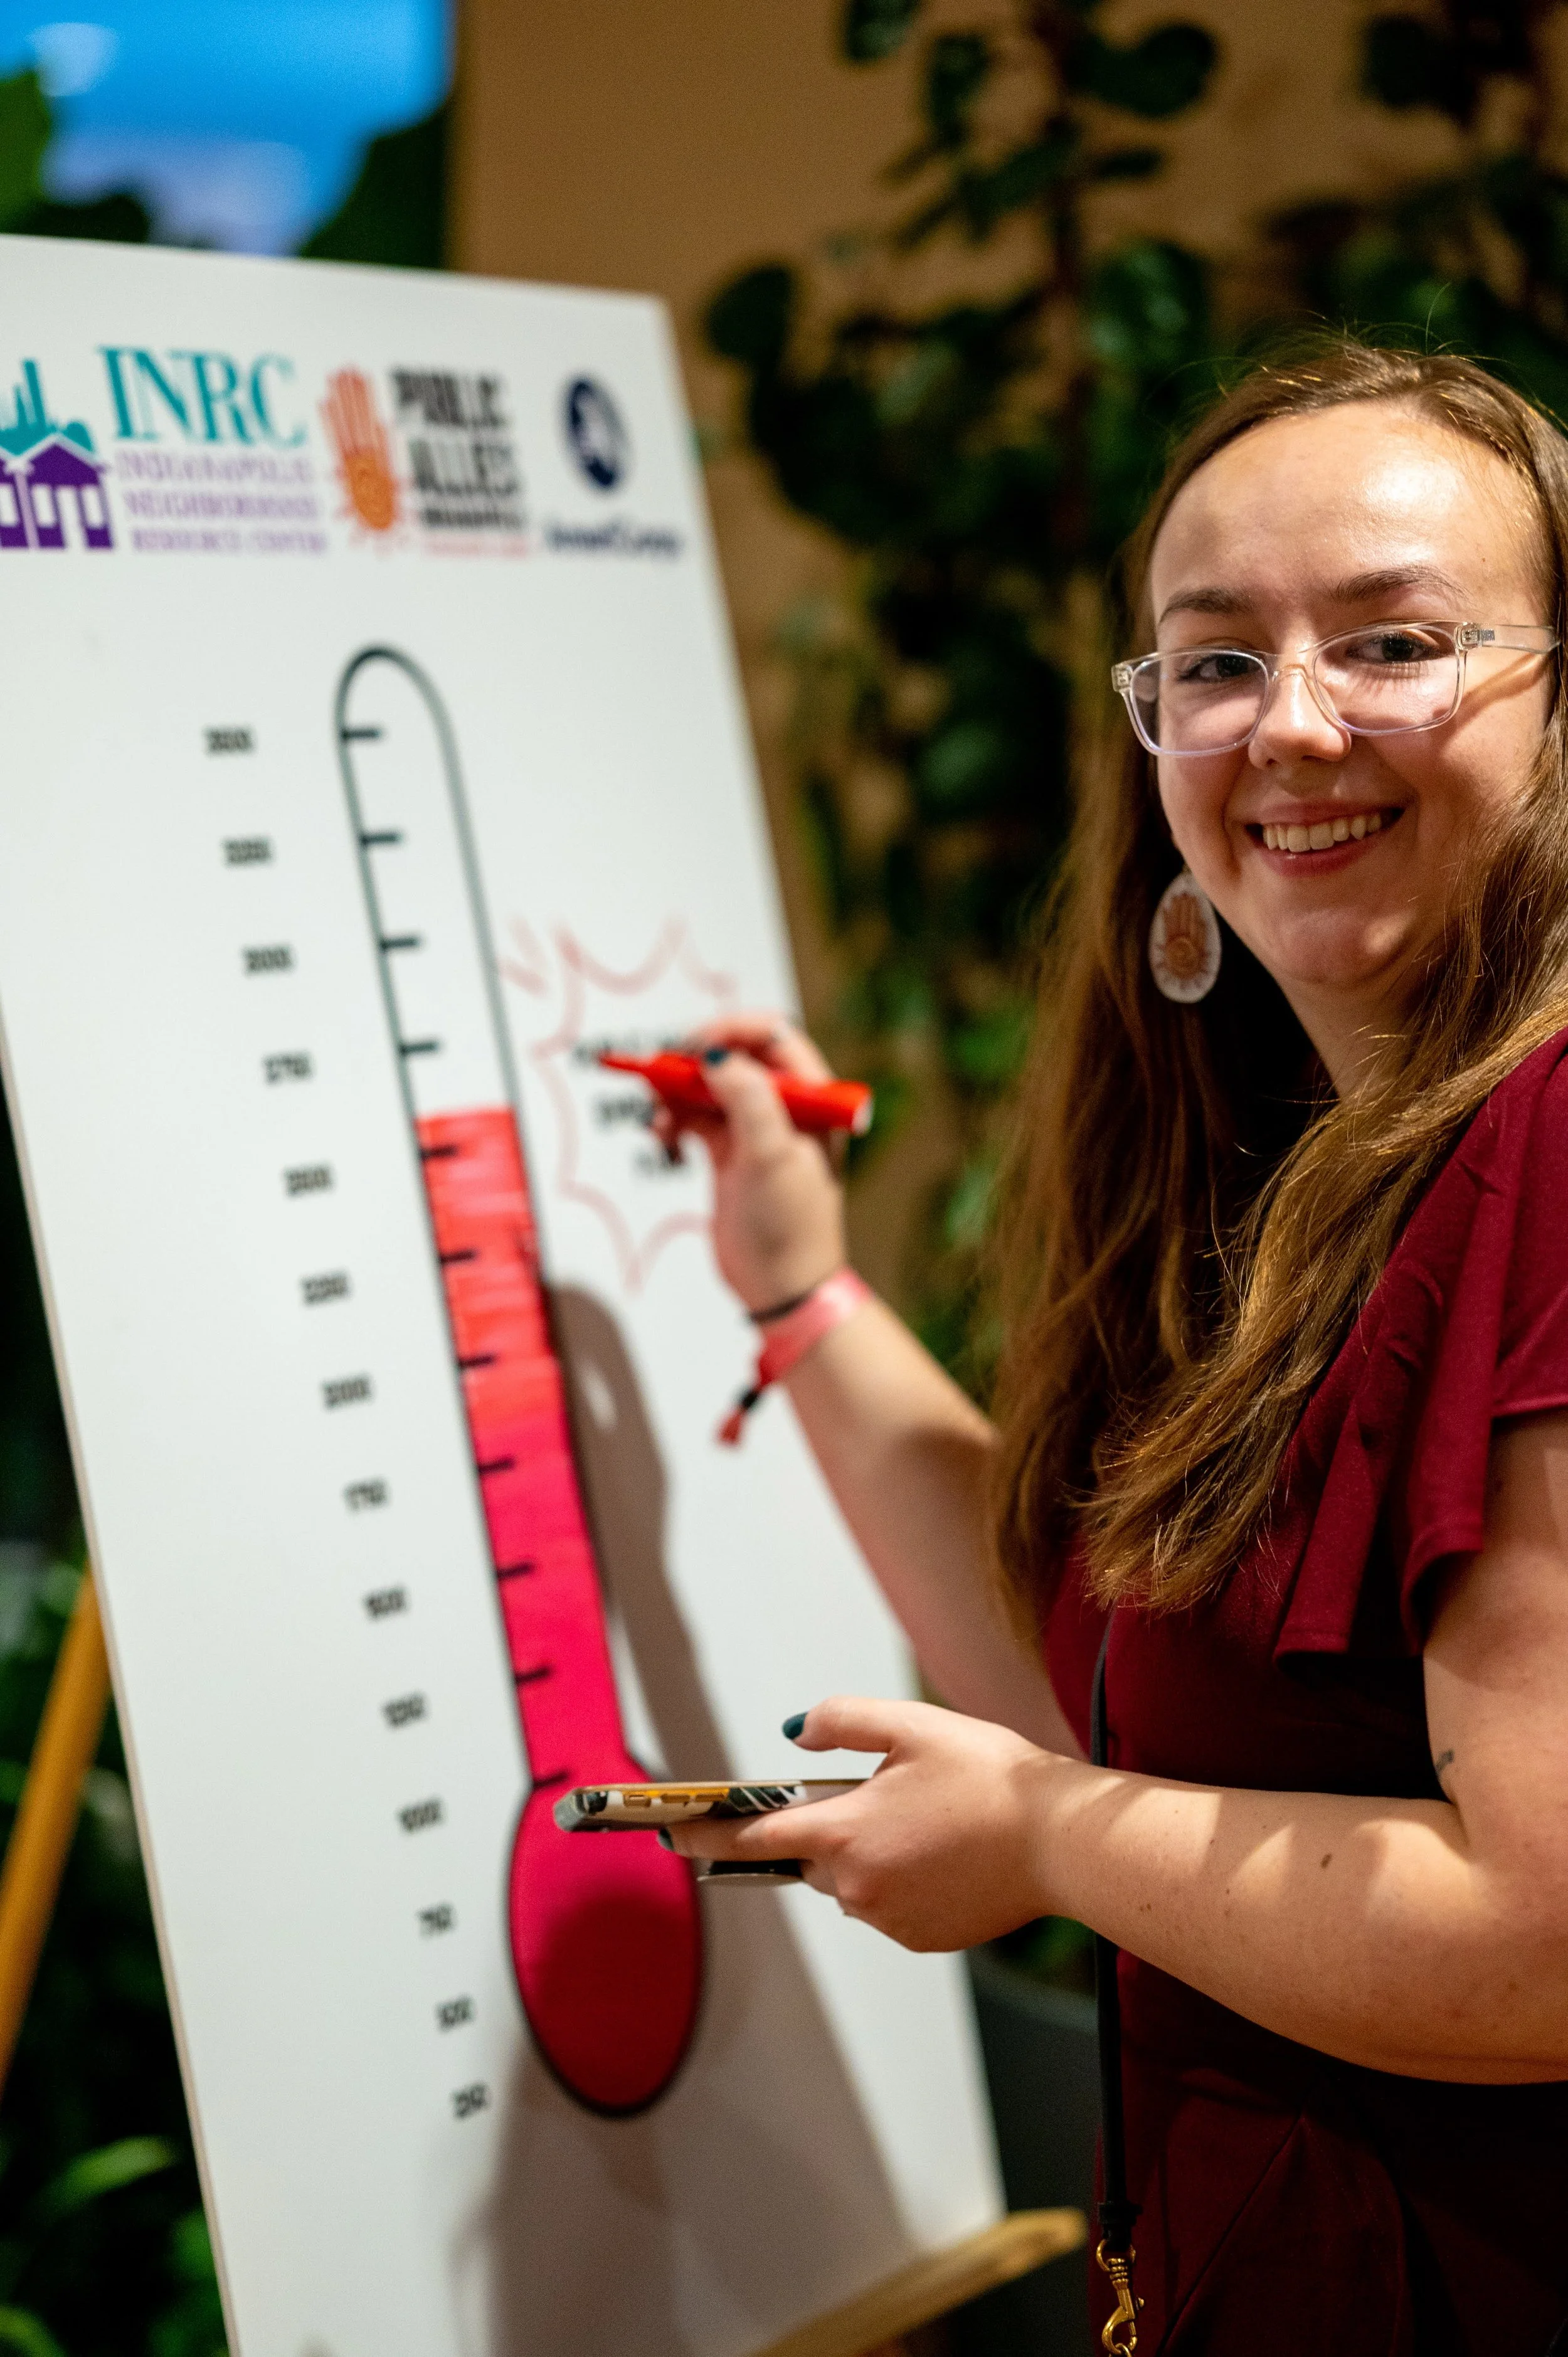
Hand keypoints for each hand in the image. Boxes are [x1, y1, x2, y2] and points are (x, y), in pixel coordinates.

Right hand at [669, 1013, 846, 1312]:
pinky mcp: (729, 1154)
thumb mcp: (773, 1157)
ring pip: (709, 1087)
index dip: (732, 1031)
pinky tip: (662, 1132)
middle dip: (695, 1061)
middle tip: (662, 1073)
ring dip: (678, 1092)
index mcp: (812, 1099)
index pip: (773, 1038)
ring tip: (657, 1114)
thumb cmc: (791, 1227)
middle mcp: (786, 1108)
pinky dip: (675, 1117)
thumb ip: (748, 1100)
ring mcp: (755, 1130)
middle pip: (735, 1057)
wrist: (782, 1289)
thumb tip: (715, 1054)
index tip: (694, 1045)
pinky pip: (695, 1117)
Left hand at [669, 1697, 1060, 1951]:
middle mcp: (856, 1886)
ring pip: (850, 1881)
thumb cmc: (989, 1775)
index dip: (705, 1832)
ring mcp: (889, 1920)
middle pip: (810, 1857)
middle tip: (881, 1792)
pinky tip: (945, 1850)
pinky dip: (900, 1878)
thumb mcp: (911, 1725)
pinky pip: (886, 1904)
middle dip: (828, 1827)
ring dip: (867, 1852)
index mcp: (844, 1833)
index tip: (669, 1830)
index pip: (752, 1839)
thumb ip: (841, 1720)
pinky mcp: (920, 1939)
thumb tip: (793, 1734)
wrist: (1061, 1842)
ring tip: (927, 1817)